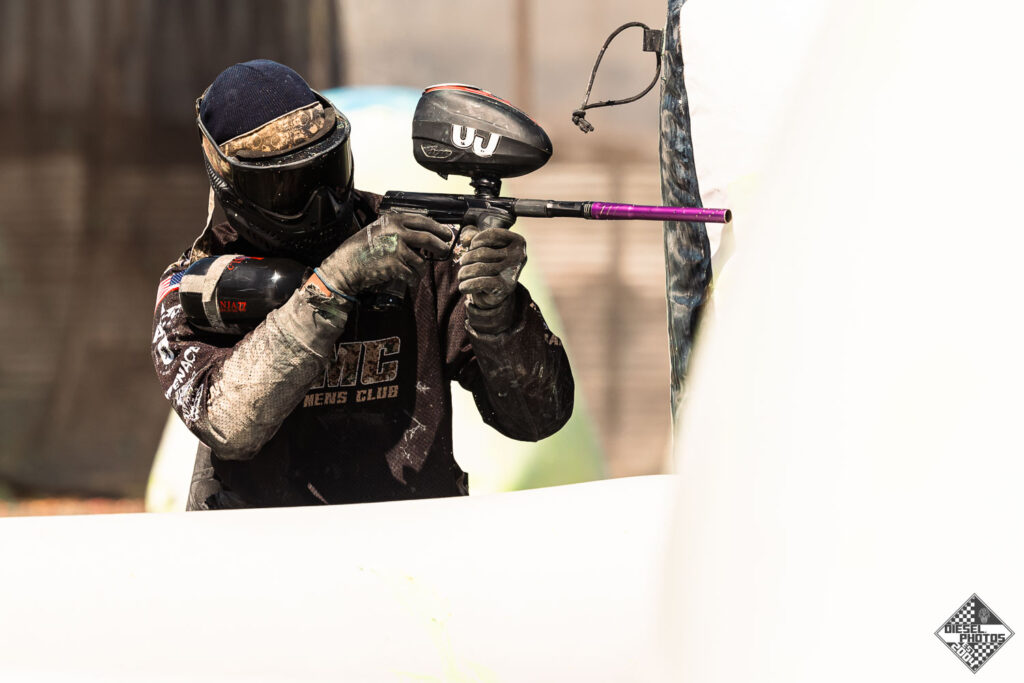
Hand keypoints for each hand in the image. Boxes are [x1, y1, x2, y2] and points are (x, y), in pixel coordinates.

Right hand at [317, 212, 452, 296]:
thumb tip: (423, 234)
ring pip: (421, 260)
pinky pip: (413, 275)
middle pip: (429, 238)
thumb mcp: (379, 229)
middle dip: (440, 247)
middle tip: (445, 251)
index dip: (438, 228)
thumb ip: (398, 229)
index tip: (446, 234)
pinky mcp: (395, 266)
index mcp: (393, 220)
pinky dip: (413, 279)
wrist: (346, 265)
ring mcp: (397, 249)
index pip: (423, 221)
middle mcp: (396, 232)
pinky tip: (409, 280)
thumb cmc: (361, 248)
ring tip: (415, 271)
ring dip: (421, 268)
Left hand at [458, 222, 526, 333]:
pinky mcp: (505, 288)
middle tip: (463, 264)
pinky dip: (467, 285)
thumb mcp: (483, 245)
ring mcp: (513, 273)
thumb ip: (472, 235)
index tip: (472, 248)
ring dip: (464, 273)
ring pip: (478, 268)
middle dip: (466, 259)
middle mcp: (519, 256)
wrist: (498, 291)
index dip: (476, 241)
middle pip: (482, 253)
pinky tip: (464, 287)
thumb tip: (464, 240)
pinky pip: (480, 283)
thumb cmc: (490, 263)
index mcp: (518, 242)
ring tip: (462, 275)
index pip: (492, 235)